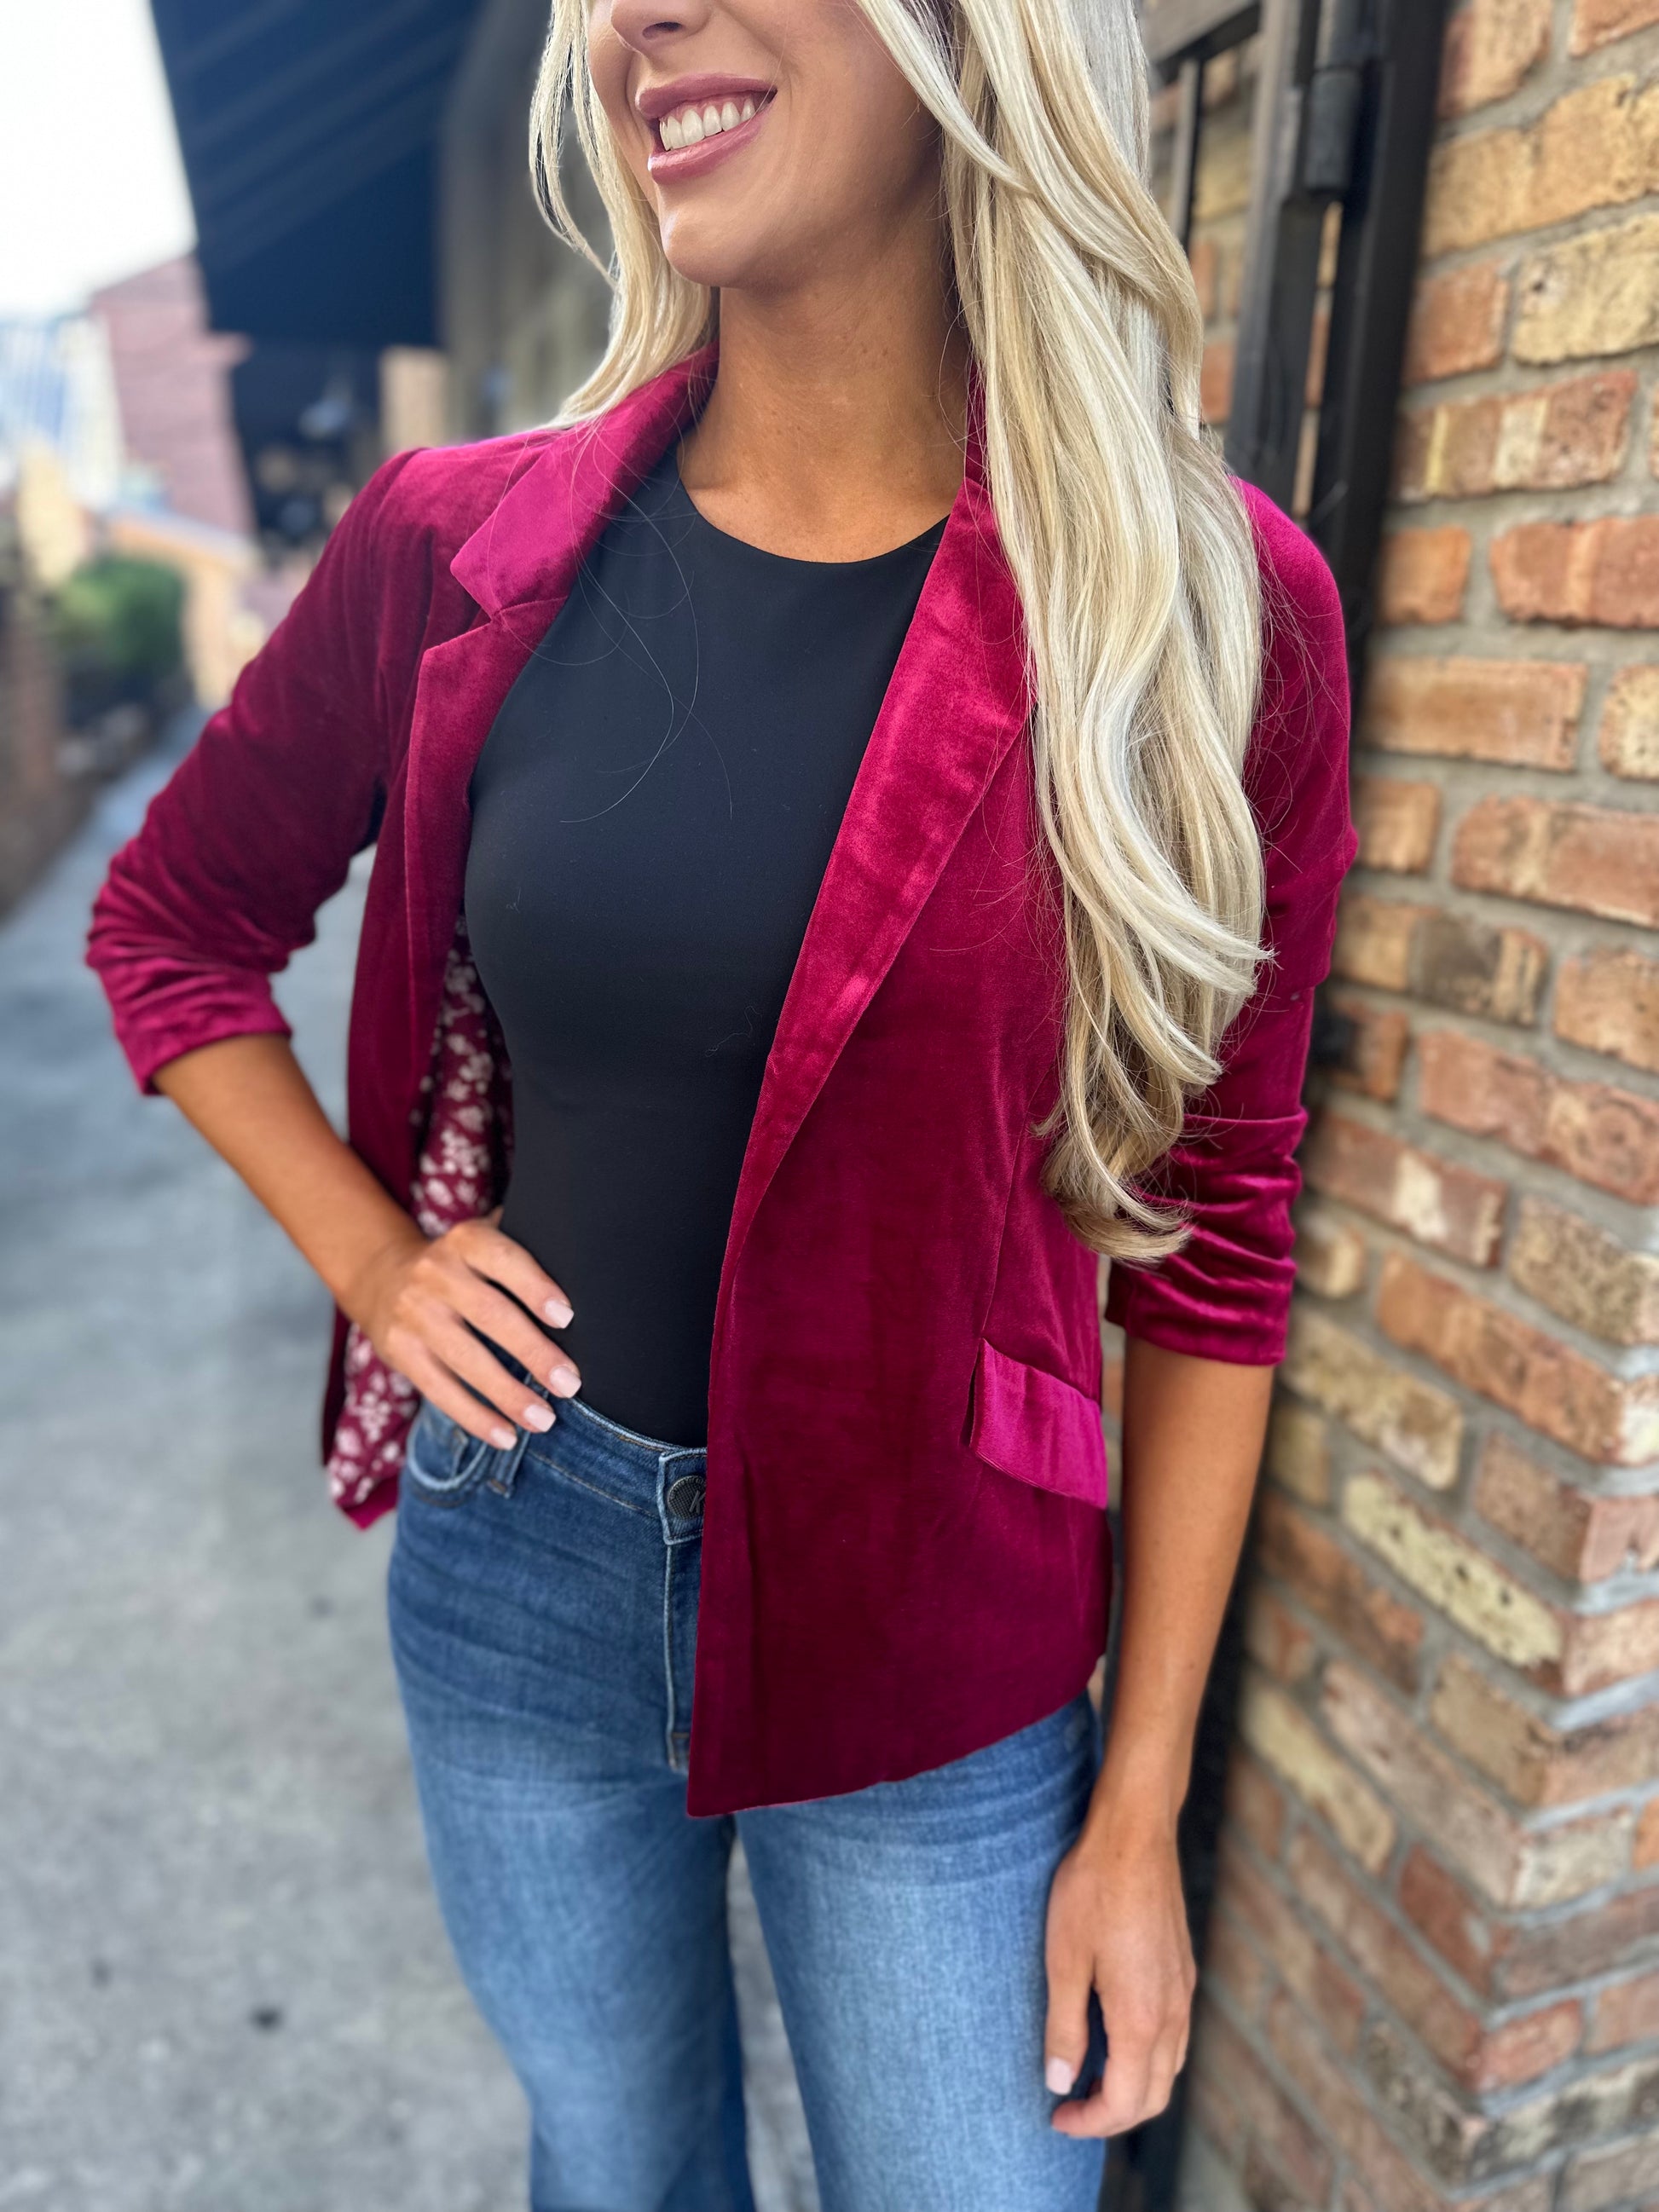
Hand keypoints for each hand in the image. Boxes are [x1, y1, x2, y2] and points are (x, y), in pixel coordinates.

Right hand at [349, 1210, 580, 1446]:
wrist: (383, 1277)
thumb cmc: (464, 1266)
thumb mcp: (485, 1241)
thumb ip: (527, 1246)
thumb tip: (591, 1267)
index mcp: (467, 1241)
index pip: (503, 1260)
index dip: (535, 1287)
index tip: (568, 1318)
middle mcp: (436, 1274)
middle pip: (489, 1314)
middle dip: (532, 1352)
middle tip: (569, 1384)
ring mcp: (414, 1314)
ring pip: (464, 1359)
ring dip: (507, 1394)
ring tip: (544, 1420)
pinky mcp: (400, 1352)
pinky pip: (439, 1390)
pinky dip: (475, 1417)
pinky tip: (506, 1436)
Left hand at [1043, 1806, 1194, 2137]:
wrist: (1134, 1834)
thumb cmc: (1092, 1890)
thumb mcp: (1064, 1960)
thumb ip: (1064, 2027)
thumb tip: (1060, 2083)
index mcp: (1142, 2019)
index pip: (1125, 2102)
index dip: (1090, 2123)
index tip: (1056, 2117)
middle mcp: (1173, 2013)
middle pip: (1154, 2096)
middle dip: (1113, 2115)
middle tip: (1070, 2107)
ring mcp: (1183, 1991)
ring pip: (1169, 2068)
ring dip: (1133, 2088)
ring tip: (1088, 2076)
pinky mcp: (1183, 1970)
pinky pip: (1174, 2037)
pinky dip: (1147, 2058)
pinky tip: (1114, 2036)